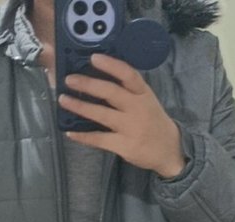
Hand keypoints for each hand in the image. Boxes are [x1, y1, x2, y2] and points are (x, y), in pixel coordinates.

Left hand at [59, 52, 186, 177]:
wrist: (170, 150)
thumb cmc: (153, 121)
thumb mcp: (147, 100)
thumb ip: (128, 90)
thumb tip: (98, 78)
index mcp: (143, 94)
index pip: (128, 74)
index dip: (110, 65)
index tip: (93, 58)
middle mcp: (137, 108)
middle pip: (110, 92)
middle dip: (88, 84)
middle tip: (69, 80)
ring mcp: (130, 128)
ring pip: (101, 114)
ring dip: (80, 106)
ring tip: (64, 100)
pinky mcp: (124, 146)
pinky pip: (100, 139)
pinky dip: (84, 136)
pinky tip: (70, 132)